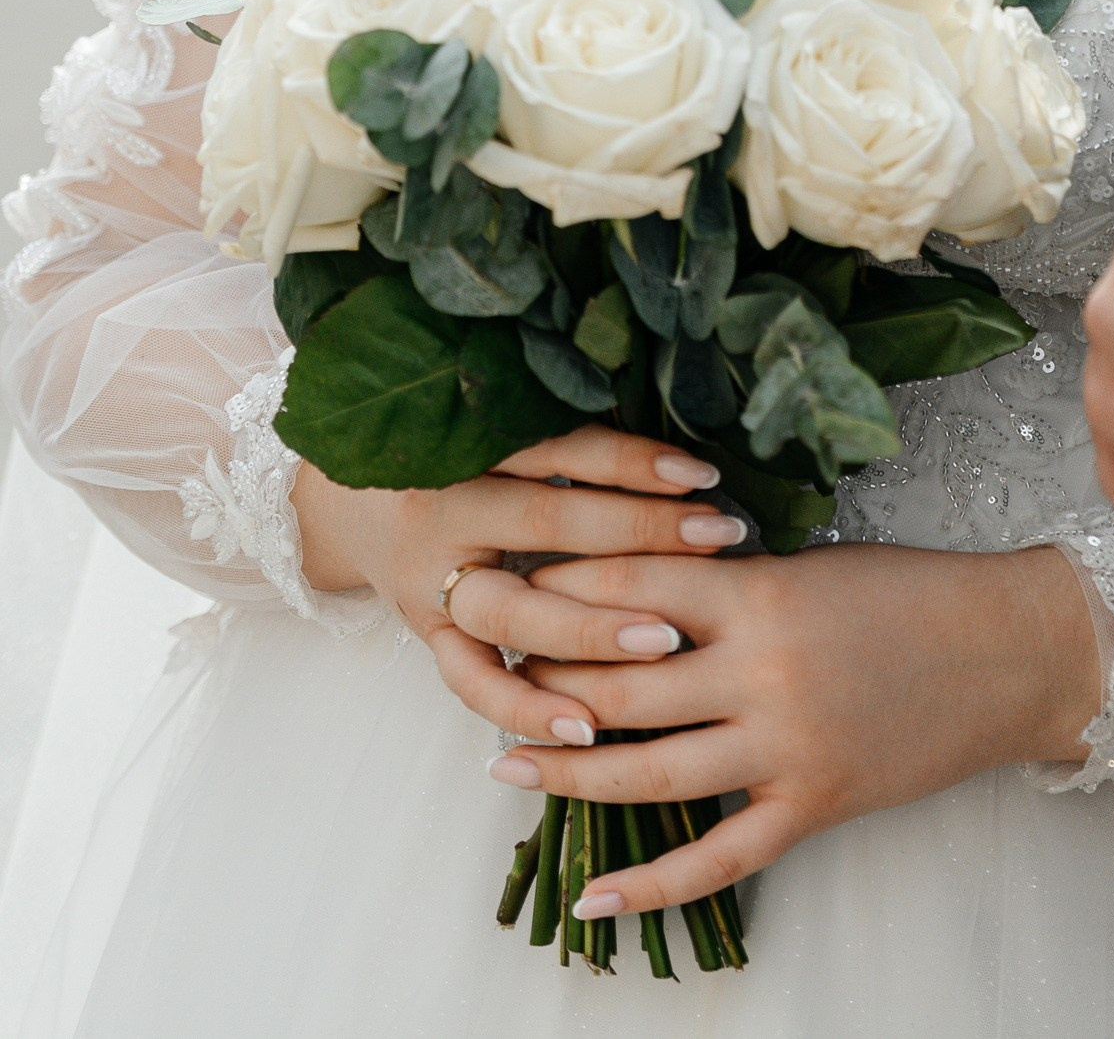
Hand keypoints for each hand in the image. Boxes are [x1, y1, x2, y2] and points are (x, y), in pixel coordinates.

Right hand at [291, 425, 748, 744]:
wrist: (345, 505)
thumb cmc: (449, 460)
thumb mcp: (492, 433)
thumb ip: (565, 441)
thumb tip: (681, 454)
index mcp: (470, 446)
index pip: (563, 448)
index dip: (635, 459)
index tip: (706, 475)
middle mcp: (448, 510)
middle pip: (549, 520)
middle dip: (640, 531)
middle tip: (720, 538)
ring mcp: (435, 581)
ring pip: (515, 611)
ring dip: (593, 630)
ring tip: (670, 640)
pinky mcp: (429, 639)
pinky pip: (473, 683)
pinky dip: (527, 708)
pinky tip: (586, 729)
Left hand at [485, 538, 1100, 914]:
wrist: (1006, 651)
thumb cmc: (908, 592)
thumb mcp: (812, 564)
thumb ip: (727, 585)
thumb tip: (636, 594)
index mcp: (756, 591)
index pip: (626, 590)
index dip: (554, 593)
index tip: (501, 587)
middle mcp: (760, 671)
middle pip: (617, 685)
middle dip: (538, 679)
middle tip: (473, 672)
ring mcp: (785, 746)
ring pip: (648, 772)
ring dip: (567, 770)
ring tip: (504, 763)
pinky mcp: (812, 806)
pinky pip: (716, 857)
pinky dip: (649, 885)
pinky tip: (592, 896)